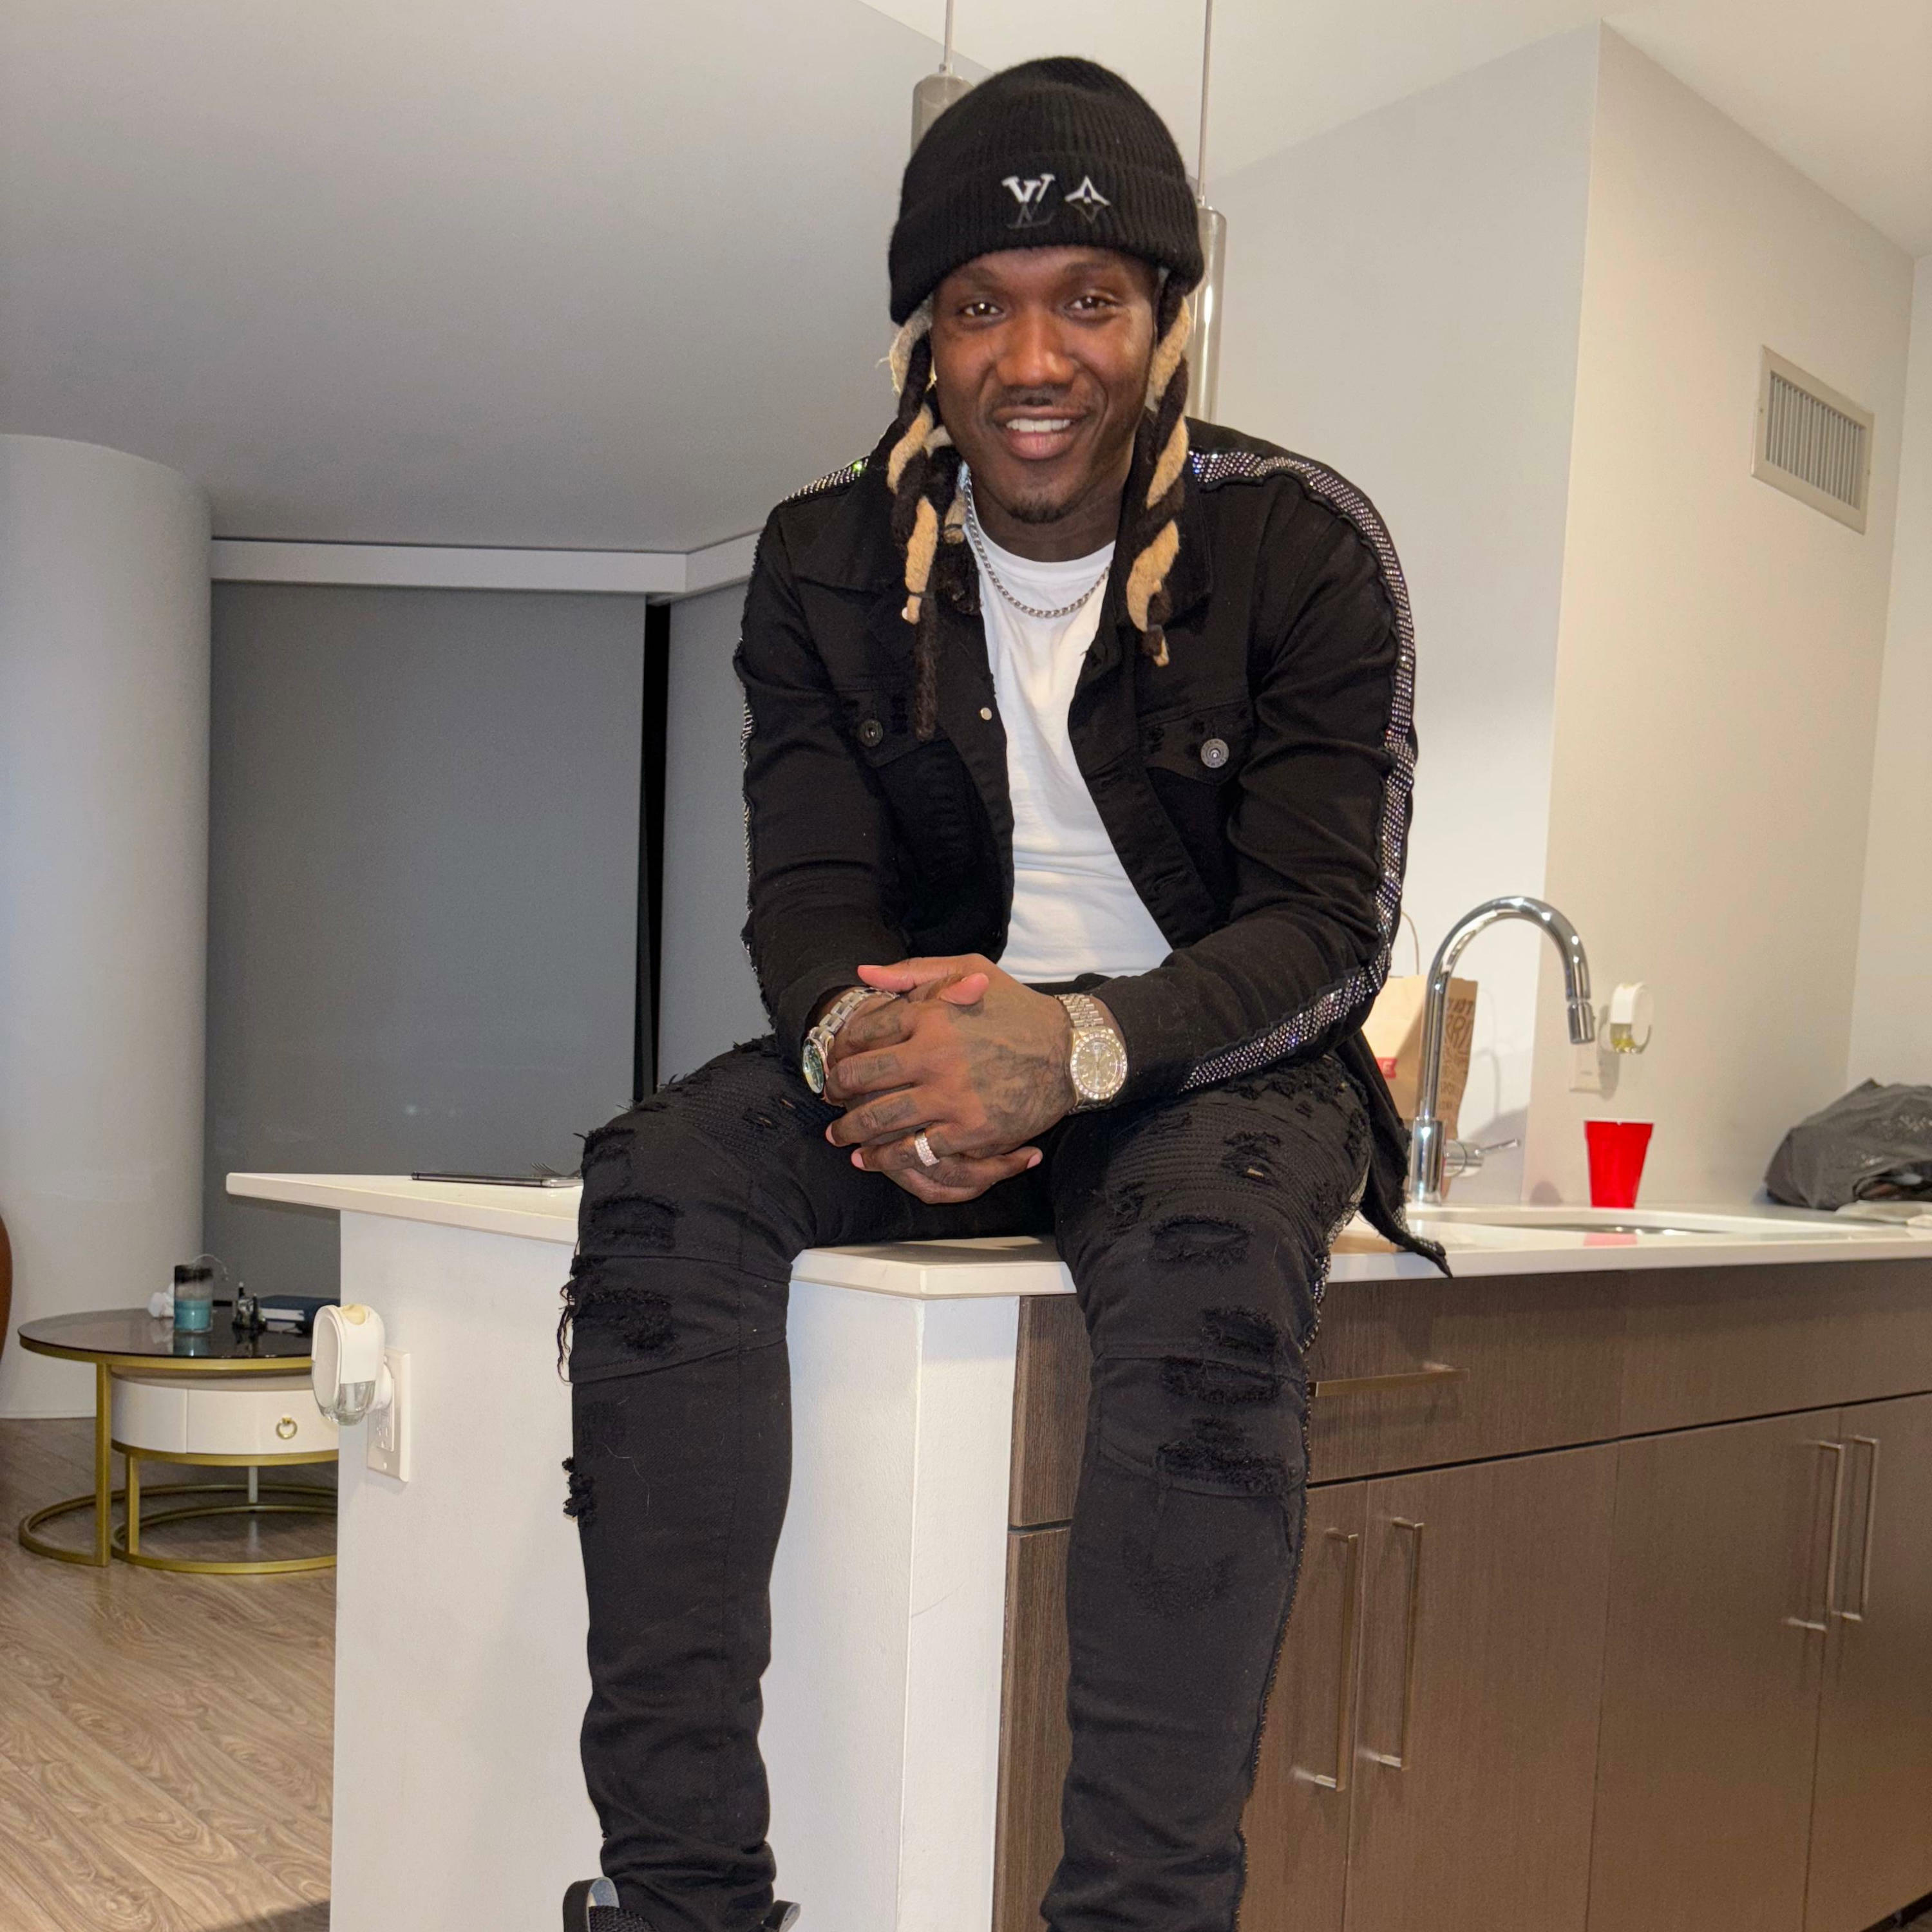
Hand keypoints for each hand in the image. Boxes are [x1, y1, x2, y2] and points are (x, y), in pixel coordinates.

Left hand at [824, 954, 1088, 1199]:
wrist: (1071, 1052)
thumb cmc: (1019, 1009)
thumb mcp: (972, 971)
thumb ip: (915, 972)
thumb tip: (863, 973)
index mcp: (932, 1014)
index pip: (866, 1031)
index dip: (842, 1047)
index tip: (835, 1059)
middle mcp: (936, 1055)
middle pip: (862, 1077)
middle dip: (837, 1091)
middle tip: (829, 1099)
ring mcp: (951, 1096)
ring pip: (881, 1119)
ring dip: (852, 1131)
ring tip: (839, 1136)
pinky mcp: (969, 1131)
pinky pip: (915, 1151)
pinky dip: (887, 1159)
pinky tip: (871, 1159)